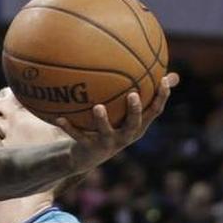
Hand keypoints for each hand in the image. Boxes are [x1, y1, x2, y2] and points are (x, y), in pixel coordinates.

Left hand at [63, 73, 178, 170]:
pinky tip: (59, 118)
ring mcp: (108, 142)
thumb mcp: (126, 112)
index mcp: (138, 125)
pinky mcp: (89, 147)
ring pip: (106, 132)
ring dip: (102, 120)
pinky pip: (77, 135)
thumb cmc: (112, 126)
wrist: (89, 155)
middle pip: (134, 123)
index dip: (161, 98)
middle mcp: (126, 135)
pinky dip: (69, 127)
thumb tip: (158, 68)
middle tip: (133, 95)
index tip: (163, 81)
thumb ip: (140, 92)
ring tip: (98, 107)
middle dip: (134, 110)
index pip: (154, 111)